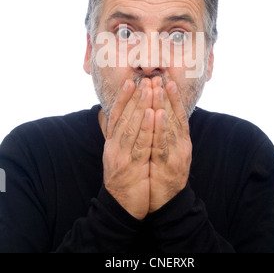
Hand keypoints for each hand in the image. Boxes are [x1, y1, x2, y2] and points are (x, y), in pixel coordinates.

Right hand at [102, 78, 153, 219]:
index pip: (116, 116)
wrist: (120, 208)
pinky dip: (147, 128)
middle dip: (136, 97)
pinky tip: (153, 114)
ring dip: (141, 106)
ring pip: (131, 127)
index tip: (131, 81)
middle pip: (125, 117)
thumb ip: (112, 135)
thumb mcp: (114, 155)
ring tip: (149, 89)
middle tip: (145, 79)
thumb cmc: (121, 180)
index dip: (123, 98)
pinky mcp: (131, 167)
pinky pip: (141, 144)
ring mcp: (121, 157)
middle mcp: (113, 147)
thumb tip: (105, 115)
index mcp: (111, 144)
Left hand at [149, 77, 191, 212]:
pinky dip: (162, 128)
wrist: (168, 204)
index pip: (178, 114)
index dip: (173, 97)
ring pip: (171, 126)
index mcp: (181, 140)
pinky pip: (164, 143)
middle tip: (160, 77)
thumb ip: (161, 135)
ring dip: (165, 105)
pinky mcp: (171, 165)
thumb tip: (156, 117)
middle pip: (174, 116)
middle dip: (166, 95)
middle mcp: (182, 144)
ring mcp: (178, 154)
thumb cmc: (162, 175)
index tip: (166, 80)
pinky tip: (158, 113)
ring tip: (159, 88)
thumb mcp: (164, 152)